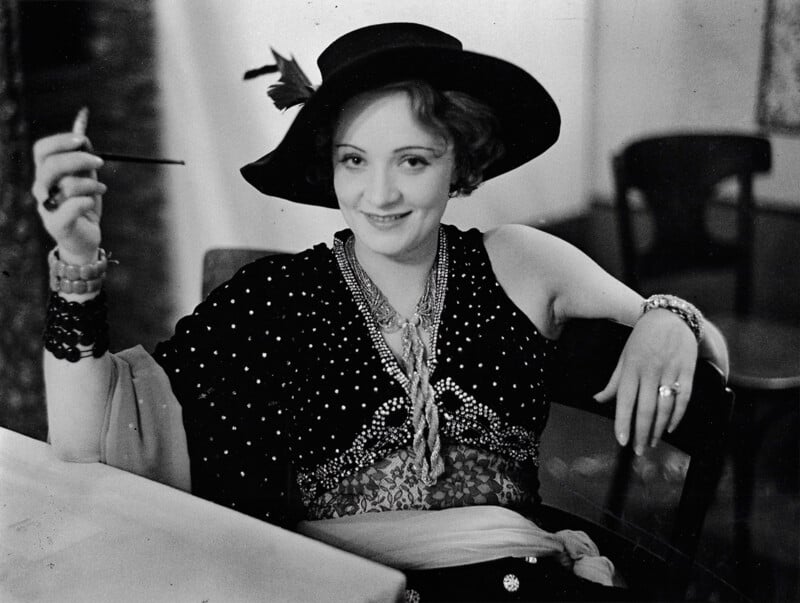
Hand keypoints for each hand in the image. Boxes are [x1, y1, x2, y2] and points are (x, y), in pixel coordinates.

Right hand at [32, 133, 105, 263]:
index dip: (60, 141)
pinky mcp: (58, 225)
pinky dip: (86, 202)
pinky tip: (92, 203)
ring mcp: (47, 207)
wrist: (84, 239)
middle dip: (79, 159)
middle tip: (100, 161)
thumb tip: (82, 131)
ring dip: (90, 184)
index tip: (82, 139)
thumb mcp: (85, 177)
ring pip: (66, 186)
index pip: (42, 150)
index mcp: (45, 174)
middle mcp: (41, 189)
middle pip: (52, 165)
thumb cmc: (83, 205)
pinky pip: (73, 207)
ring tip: (101, 188)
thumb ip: (83, 157)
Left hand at [594, 310, 697, 454]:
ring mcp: (669, 371)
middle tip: (639, 451)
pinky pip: (683, 398)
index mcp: (630, 368)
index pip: (624, 401)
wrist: (670, 317)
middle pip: (645, 409)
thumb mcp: (624, 357)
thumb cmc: (642, 339)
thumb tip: (597, 400)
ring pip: (664, 407)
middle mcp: (649, 371)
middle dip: (642, 433)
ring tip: (653, 443)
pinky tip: (671, 428)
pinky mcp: (686, 370)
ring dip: (659, 429)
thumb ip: (614, 381)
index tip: (621, 441)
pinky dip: (678, 416)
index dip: (622, 423)